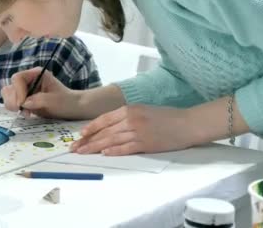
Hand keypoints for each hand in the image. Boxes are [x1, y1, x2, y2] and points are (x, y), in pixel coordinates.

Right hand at [1, 67, 82, 118]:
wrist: (72, 108)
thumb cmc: (66, 101)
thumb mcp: (55, 100)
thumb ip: (39, 100)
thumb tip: (24, 103)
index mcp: (36, 74)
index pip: (18, 78)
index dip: (18, 91)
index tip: (22, 104)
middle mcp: (28, 80)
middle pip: (10, 86)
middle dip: (14, 100)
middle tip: (23, 111)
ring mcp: (24, 90)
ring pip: (8, 95)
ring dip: (13, 105)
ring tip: (26, 113)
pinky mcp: (23, 99)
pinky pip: (12, 102)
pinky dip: (15, 109)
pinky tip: (27, 114)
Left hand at [70, 104, 197, 155]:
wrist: (187, 123)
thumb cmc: (166, 117)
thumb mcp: (143, 110)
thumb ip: (126, 117)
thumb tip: (108, 128)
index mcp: (129, 109)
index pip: (104, 119)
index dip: (90, 128)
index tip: (80, 136)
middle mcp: (131, 119)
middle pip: (104, 131)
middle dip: (87, 141)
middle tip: (74, 149)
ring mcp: (138, 131)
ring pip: (111, 140)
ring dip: (95, 148)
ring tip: (83, 154)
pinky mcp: (146, 143)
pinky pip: (126, 148)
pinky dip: (114, 151)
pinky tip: (104, 154)